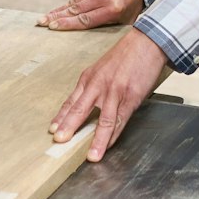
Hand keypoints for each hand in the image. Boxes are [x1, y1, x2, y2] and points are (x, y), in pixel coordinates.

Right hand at [38, 0, 144, 31]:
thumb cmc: (128, 7)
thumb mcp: (122, 22)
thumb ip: (105, 28)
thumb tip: (84, 40)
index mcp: (114, 8)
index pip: (86, 19)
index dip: (67, 24)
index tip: (52, 27)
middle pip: (75, 9)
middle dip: (56, 16)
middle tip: (40, 23)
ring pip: (74, 0)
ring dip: (61, 10)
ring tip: (46, 18)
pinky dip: (74, 0)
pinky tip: (70, 7)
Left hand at [50, 28, 168, 162]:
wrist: (146, 43)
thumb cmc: (124, 56)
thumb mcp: (102, 68)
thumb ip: (93, 86)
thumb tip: (85, 105)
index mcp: (89, 78)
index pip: (71, 101)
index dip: (61, 117)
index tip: (53, 129)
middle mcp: (98, 85)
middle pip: (80, 109)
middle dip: (69, 127)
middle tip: (59, 140)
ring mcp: (115, 92)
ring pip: (103, 120)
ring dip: (97, 140)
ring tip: (91, 156)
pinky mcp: (131, 97)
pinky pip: (121, 120)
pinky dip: (115, 135)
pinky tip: (109, 145)